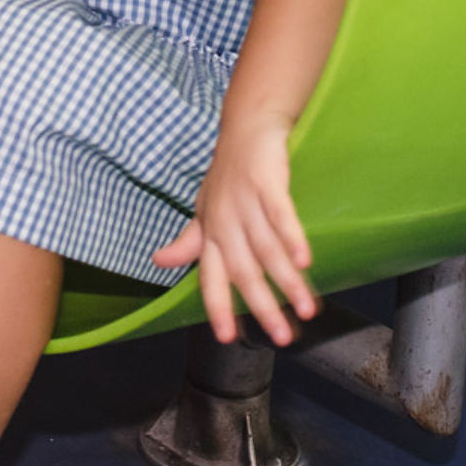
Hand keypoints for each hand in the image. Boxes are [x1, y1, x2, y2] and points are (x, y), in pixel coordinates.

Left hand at [153, 117, 316, 345]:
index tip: (227, 338)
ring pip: (266, 249)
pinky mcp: (267, 183)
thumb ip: (189, 240)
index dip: (217, 307)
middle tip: (283, 338)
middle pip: (243, 271)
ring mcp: (245, 202)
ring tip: (306, 310)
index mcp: (209, 232)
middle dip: (263, 307)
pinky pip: (280, 215)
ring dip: (287, 282)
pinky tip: (305, 260)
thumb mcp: (204, 208)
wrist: (246, 127)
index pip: (210, 277)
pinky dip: (292, 238)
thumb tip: (159, 262)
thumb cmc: (226, 174)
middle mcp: (225, 221)